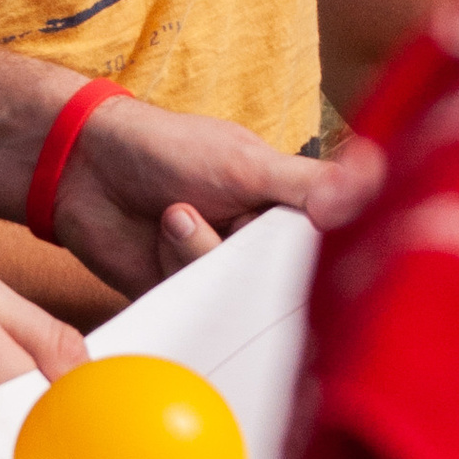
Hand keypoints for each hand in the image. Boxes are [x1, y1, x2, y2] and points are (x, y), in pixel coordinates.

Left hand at [55, 106, 381, 294]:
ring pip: (235, 295)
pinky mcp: (183, 296)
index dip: (324, 253)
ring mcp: (219, 271)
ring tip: (176, 214)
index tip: (314, 252)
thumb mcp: (247, 163)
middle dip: (254, 260)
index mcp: (285, 207)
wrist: (84, 167)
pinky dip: (176, 273)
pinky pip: (196, 310)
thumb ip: (307, 187)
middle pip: (282, 280)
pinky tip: (160, 235)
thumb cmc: (165, 148)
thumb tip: (373, 190)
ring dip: (201, 254)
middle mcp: (257, 243)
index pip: (326, 244)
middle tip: (232, 228)